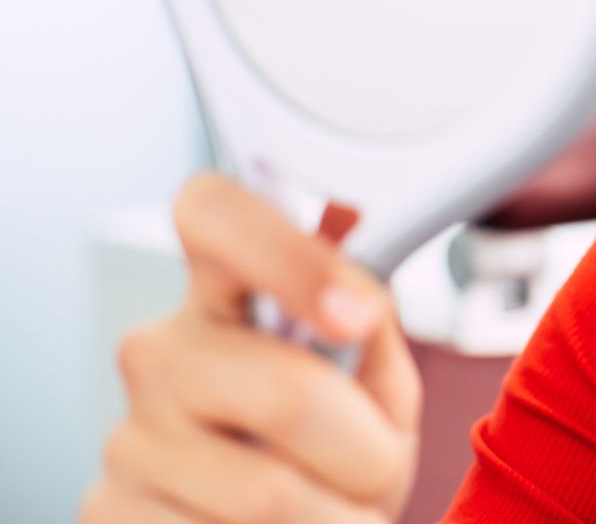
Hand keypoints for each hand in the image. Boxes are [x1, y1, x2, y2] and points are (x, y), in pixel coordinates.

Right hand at [79, 171, 421, 521]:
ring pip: (267, 494)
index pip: (215, 215)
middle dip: (367, 450)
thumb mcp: (376, 380)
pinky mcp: (107, 512)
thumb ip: (373, 325)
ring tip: (335, 510)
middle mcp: (161, 351)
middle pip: (286, 391)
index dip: (289, 256)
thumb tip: (360, 289)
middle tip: (377, 468)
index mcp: (223, 289)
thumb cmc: (339, 449)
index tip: (357, 315)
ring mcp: (126, 436)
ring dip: (336, 519)